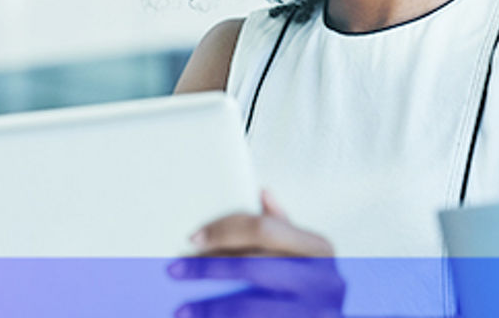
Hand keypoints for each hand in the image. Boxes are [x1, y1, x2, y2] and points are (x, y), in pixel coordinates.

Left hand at [167, 191, 345, 317]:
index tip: (193, 237)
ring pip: (250, 309)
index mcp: (319, 249)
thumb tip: (263, 192)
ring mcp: (314, 315)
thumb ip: (283, 227)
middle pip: (253, 267)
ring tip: (181, 309)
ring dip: (211, 308)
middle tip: (175, 269)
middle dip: (209, 268)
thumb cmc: (315, 286)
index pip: (264, 229)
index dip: (225, 230)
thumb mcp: (308, 253)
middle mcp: (322, 282)